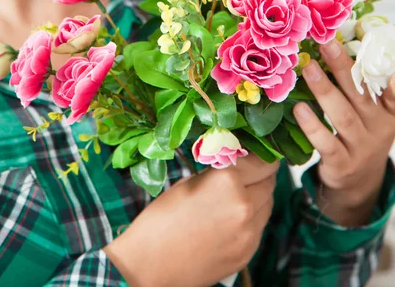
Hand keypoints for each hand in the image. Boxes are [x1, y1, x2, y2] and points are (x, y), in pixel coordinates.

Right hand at [104, 154, 278, 286]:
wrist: (149, 266)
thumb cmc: (161, 218)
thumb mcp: (189, 182)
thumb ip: (219, 172)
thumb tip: (239, 163)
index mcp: (227, 181)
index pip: (262, 161)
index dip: (262, 154)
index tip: (260, 151)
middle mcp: (244, 206)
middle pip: (269, 181)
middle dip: (261, 174)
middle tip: (249, 171)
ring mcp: (248, 233)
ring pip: (268, 204)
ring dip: (259, 195)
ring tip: (238, 194)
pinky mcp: (247, 253)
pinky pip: (259, 226)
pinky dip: (252, 218)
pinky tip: (231, 218)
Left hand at [294, 38, 394, 225]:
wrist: (357, 182)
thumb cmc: (359, 134)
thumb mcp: (369, 113)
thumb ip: (358, 85)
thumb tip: (333, 44)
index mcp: (388, 113)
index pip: (391, 93)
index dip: (387, 76)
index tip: (377, 53)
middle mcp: (379, 129)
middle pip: (360, 94)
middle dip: (342, 66)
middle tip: (326, 43)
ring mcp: (361, 148)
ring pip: (343, 116)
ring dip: (324, 90)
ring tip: (308, 68)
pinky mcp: (342, 165)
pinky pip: (327, 143)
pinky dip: (313, 126)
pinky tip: (298, 108)